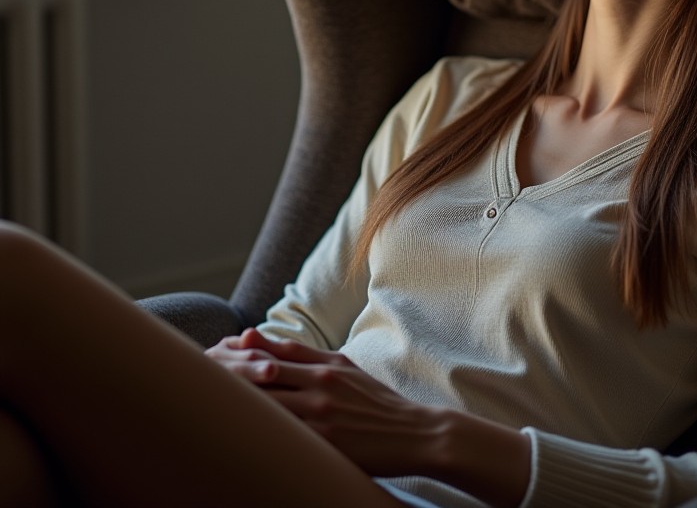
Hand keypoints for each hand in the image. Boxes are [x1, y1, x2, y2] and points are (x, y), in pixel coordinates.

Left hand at [209, 329, 439, 476]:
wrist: (417, 432)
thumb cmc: (378, 404)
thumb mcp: (347, 369)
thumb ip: (308, 357)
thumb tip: (264, 340)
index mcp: (326, 365)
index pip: (271, 355)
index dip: (237, 355)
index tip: (208, 357)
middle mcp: (321, 383)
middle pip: (262, 376)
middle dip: (226, 377)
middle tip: (192, 379)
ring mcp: (322, 413)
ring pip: (267, 405)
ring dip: (234, 405)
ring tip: (200, 411)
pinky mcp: (326, 442)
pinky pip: (284, 437)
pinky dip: (258, 436)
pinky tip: (233, 443)